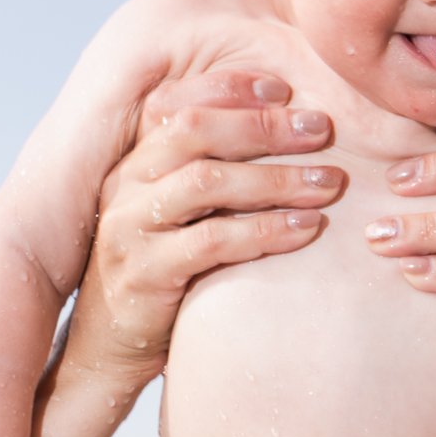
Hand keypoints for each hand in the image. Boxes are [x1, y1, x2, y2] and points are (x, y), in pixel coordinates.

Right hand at [60, 70, 341, 390]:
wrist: (107, 348)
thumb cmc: (161, 275)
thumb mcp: (179, 217)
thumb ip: (211, 176)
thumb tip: (286, 133)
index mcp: (134, 160)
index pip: (176, 102)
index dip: (230, 88)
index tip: (286, 88)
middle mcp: (126, 184)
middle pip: (193, 130)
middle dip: (262, 125)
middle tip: (320, 129)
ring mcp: (131, 228)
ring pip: (205, 182)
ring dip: (275, 179)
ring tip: (328, 184)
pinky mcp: (146, 273)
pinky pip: (212, 241)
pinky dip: (266, 230)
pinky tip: (306, 229)